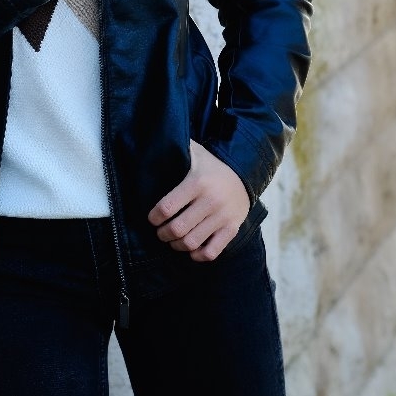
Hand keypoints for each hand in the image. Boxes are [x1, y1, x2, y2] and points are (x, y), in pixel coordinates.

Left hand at [147, 140, 249, 261]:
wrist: (244, 175)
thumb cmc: (210, 166)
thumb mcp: (194, 153)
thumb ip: (176, 148)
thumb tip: (152, 141)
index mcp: (197, 182)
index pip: (168, 207)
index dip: (154, 217)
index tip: (152, 218)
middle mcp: (210, 201)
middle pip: (178, 229)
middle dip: (162, 234)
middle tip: (160, 232)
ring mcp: (222, 217)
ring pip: (192, 243)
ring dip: (176, 245)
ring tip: (172, 240)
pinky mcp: (232, 229)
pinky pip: (212, 252)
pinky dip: (197, 255)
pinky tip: (190, 249)